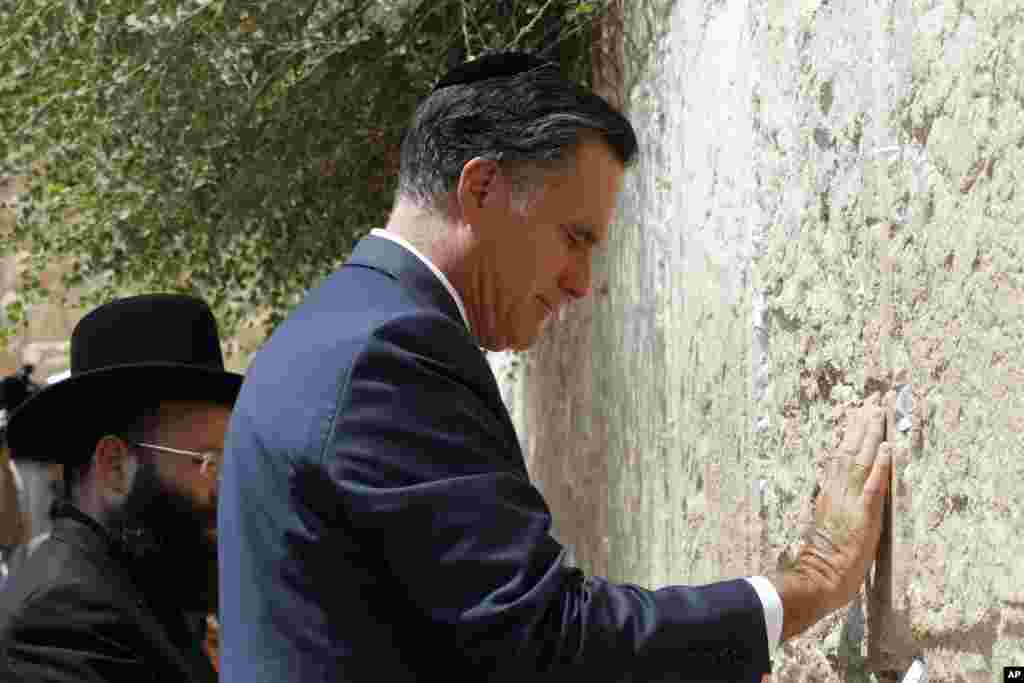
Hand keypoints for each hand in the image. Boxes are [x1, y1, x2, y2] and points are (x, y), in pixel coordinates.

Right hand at [770, 392, 892, 639]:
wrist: (818, 577)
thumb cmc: (821, 560)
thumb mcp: (823, 526)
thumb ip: (830, 506)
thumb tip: (834, 493)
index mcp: (828, 493)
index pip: (839, 456)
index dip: (850, 434)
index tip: (858, 413)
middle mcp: (837, 491)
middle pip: (849, 450)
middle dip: (861, 424)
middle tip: (872, 401)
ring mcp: (849, 500)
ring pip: (859, 459)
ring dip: (870, 435)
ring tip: (879, 413)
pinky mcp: (862, 514)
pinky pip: (873, 484)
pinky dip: (880, 464)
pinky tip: (887, 446)